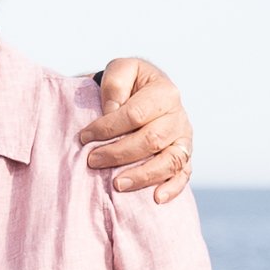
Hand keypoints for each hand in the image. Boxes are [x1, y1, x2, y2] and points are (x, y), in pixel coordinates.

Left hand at [80, 58, 194, 203]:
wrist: (145, 93)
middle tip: (92, 161)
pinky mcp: (185, 157)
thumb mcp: (120, 70)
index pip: (135, 114)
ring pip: (170, 161)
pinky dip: (172, 188)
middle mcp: (179, 116)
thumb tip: (111, 112)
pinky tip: (156, 199)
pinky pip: (183, 175)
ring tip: (117, 185)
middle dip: (119, 153)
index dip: (108, 128)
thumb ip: (115, 85)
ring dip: (143, 175)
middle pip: (151, 140)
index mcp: (164, 92)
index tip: (84, 137)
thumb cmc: (129, 83)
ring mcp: (184, 139)